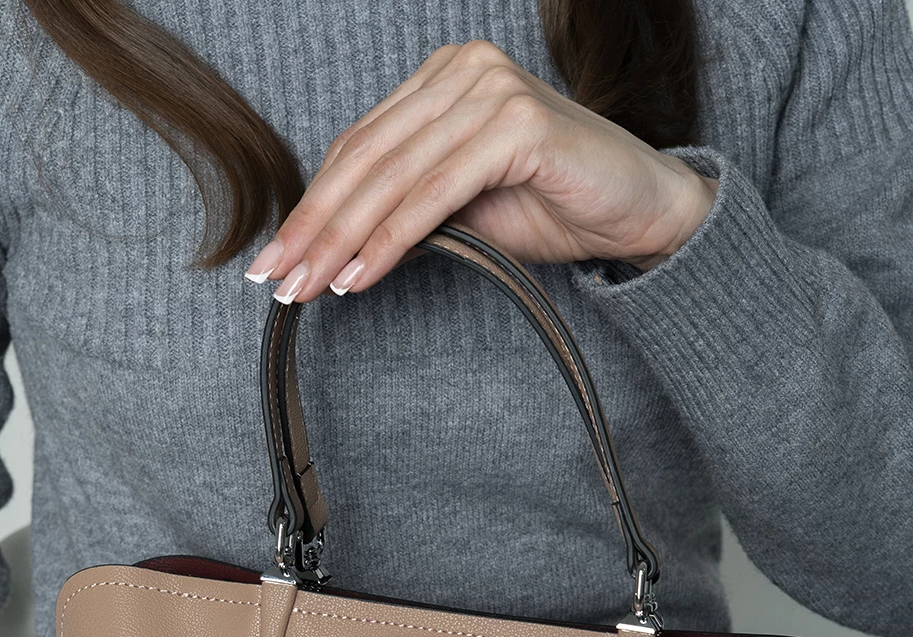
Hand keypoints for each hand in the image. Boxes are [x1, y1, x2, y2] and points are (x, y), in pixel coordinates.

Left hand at [243, 40, 717, 300]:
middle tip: (275, 278)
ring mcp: (490, 90)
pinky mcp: (517, 123)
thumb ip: (406, 206)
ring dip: (343, 238)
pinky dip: (392, 237)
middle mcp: (462, 70)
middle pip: (366, 158)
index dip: (313, 204)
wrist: (641, 211)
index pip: (360, 145)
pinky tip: (361, 274)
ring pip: (393, 176)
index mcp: (443, 79)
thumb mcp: (463, 208)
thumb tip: (335, 244)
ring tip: (310, 286)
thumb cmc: (555, 207)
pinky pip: (434, 191)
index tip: (275, 257)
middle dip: (314, 225)